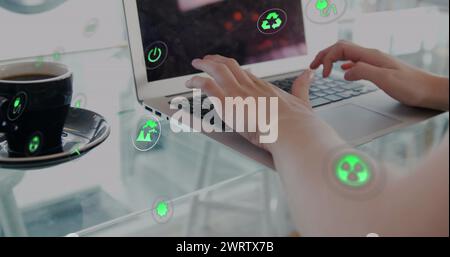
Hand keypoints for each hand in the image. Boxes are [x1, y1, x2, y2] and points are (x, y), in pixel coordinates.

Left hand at [185, 55, 316, 149]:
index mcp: (265, 87)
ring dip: (204, 65)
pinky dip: (197, 82)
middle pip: (230, 66)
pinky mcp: (228, 103)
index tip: (227, 66)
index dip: (234, 68)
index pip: (245, 73)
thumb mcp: (302, 101)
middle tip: (207, 60)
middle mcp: (251, 86)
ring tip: (195, 65)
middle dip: (217, 61)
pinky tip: (190, 82)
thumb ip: (302, 86)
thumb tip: (308, 74)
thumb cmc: (299, 123)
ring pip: (217, 70)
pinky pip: (207, 85)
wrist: (293, 132)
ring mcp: (238, 93)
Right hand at [310, 41, 448, 110]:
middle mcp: (371, 56)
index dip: (327, 59)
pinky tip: (342, 71)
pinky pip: (355, 62)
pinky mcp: (377, 69)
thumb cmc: (411, 86)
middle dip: (324, 55)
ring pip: (346, 54)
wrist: (429, 90)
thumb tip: (344, 72)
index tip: (324, 76)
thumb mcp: (385, 80)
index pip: (341, 49)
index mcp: (370, 56)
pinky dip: (342, 64)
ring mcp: (374, 61)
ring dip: (331, 58)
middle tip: (311, 66)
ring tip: (321, 68)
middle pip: (341, 48)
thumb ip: (363, 72)